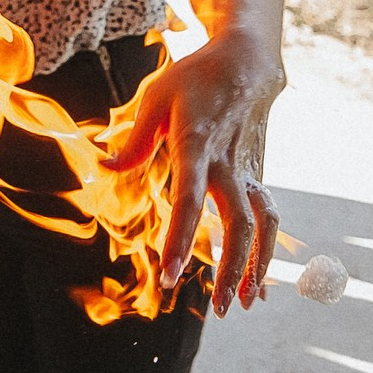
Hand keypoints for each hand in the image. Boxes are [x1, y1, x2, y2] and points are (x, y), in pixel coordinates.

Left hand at [106, 32, 284, 305]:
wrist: (247, 63)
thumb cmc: (193, 79)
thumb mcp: (155, 98)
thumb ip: (133, 141)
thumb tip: (104, 167)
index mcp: (196, 143)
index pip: (188, 197)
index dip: (180, 237)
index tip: (170, 273)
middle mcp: (228, 162)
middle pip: (237, 222)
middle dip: (229, 268)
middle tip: (215, 309)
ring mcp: (248, 169)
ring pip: (263, 225)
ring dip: (255, 267)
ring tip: (243, 305)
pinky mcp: (258, 174)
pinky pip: (267, 219)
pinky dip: (265, 253)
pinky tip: (257, 285)